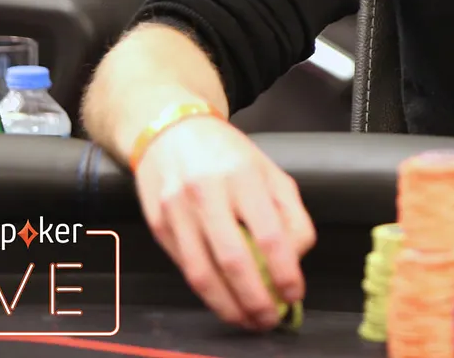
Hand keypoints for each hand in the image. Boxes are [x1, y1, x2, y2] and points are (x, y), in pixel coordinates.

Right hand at [133, 117, 315, 329]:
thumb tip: (296, 258)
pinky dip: (206, 292)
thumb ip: (290, 212)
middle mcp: (207, 193)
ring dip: (227, 306)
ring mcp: (177, 211)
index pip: (269, 233)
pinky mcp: (157, 226)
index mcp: (243, 176)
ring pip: (202, 273)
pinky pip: (184, 268)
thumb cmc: (228, 154)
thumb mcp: (270, 171)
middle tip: (270, 319)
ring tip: (247, 320)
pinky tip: (223, 301)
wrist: (170, 132)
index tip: (295, 293)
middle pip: (233, 260)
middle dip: (255, 299)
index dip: (284, 271)